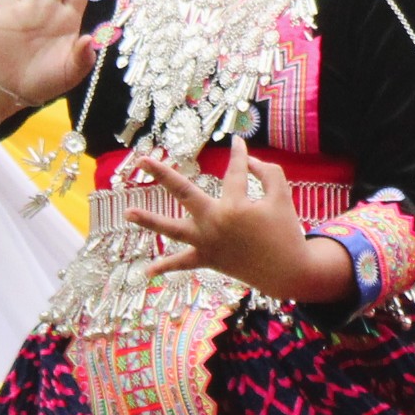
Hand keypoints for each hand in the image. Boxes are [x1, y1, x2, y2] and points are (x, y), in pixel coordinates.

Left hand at [131, 144, 304, 282]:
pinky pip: (182, 264)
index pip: (234, 172)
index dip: (239, 155)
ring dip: (149, 220)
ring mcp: (207, 242)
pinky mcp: (207, 259)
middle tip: (142, 160)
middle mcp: (214, 222)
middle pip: (183, 192)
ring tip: (126, 212)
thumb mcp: (282, 196)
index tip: (237, 142)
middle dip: (162, 174)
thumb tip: (247, 161)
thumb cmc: (286, 230)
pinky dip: (165, 267)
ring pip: (172, 229)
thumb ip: (267, 172)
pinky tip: (146, 271)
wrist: (288, 272)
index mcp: (234, 205)